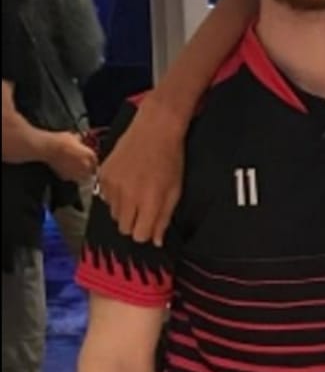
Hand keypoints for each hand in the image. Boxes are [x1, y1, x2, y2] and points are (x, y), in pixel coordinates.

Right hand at [48, 131, 96, 184]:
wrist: (49, 148)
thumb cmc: (61, 140)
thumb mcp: (73, 136)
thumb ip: (80, 139)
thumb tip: (82, 137)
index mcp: (89, 155)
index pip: (96, 161)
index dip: (93, 161)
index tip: (91, 161)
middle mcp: (86, 166)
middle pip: (91, 172)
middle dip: (88, 170)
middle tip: (83, 166)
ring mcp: (77, 173)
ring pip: (83, 178)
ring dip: (81, 175)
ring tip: (76, 170)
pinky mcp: (67, 177)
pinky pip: (72, 178)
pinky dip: (71, 176)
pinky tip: (66, 170)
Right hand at [97, 96, 184, 244]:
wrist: (154, 130)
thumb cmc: (170, 160)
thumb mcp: (174, 192)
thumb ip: (163, 219)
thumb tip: (156, 241)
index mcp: (148, 202)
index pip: (139, 236)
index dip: (146, 234)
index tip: (149, 225)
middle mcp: (127, 196)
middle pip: (124, 228)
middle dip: (134, 224)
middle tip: (143, 209)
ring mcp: (112, 185)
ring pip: (113, 214)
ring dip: (123, 210)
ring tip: (135, 192)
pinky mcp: (103, 174)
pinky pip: (105, 198)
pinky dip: (114, 196)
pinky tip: (126, 182)